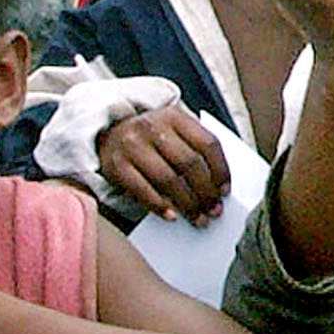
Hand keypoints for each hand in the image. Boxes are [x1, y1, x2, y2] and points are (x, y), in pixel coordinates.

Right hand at [98, 103, 229, 224]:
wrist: (108, 130)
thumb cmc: (150, 136)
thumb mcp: (173, 128)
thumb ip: (194, 147)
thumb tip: (219, 184)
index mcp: (175, 116)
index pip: (207, 143)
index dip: (221, 170)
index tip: (225, 191)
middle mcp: (153, 127)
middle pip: (189, 163)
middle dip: (206, 192)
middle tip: (214, 210)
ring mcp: (133, 146)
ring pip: (168, 179)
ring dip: (187, 204)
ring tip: (198, 218)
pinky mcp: (116, 165)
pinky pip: (142, 190)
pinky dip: (159, 206)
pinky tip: (172, 216)